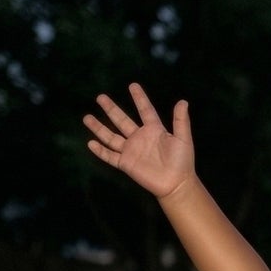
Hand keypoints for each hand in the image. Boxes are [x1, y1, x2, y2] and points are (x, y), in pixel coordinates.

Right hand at [83, 82, 195, 200]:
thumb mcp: (183, 139)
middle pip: (122, 120)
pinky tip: (90, 143)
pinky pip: (110, 156)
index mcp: (154, 130)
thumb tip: (183, 101)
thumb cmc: (182, 162)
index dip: (139, 98)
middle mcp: (140, 138)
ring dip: (99, 128)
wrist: (177, 184)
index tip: (132, 85)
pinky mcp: (126, 164)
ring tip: (86, 117)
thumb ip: (181, 121)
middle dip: (111, 109)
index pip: (145, 111)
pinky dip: (100, 151)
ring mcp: (131, 151)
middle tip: (100, 97)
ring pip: (111, 137)